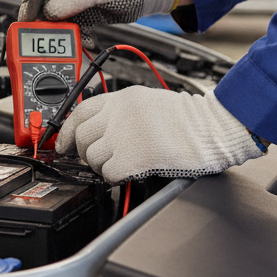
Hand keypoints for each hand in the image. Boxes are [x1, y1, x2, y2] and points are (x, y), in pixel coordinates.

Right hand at [18, 0, 177, 42]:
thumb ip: (72, 1)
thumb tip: (49, 13)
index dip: (28, 4)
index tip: (25, 22)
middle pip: (44, 5)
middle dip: (45, 22)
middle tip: (47, 37)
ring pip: (58, 19)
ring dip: (64, 32)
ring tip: (75, 40)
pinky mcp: (86, 12)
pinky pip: (74, 26)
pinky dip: (77, 36)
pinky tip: (88, 40)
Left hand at [56, 86, 264, 183]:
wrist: (213, 129)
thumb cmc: (189, 119)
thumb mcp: (148, 102)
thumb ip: (122, 111)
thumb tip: (97, 130)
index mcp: (123, 98)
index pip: (80, 111)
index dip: (67, 130)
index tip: (64, 143)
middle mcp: (119, 114)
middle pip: (82, 137)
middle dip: (86, 152)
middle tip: (98, 159)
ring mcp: (124, 136)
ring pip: (93, 157)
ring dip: (103, 166)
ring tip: (121, 164)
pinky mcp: (133, 158)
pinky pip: (108, 174)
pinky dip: (115, 178)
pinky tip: (129, 172)